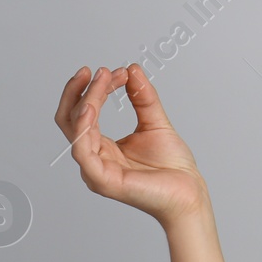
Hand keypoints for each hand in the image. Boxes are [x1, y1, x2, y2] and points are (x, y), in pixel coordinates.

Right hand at [54, 63, 209, 226]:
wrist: (189, 192)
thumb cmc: (172, 166)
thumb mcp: (155, 122)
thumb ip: (142, 98)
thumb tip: (131, 69)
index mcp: (101, 147)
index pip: (83, 113)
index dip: (95, 88)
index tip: (118, 71)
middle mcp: (92, 158)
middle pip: (71, 119)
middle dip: (81, 90)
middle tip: (100, 70)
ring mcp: (94, 170)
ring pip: (76, 129)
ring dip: (87, 100)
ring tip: (103, 78)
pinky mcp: (101, 180)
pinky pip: (82, 150)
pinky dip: (82, 127)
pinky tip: (90, 107)